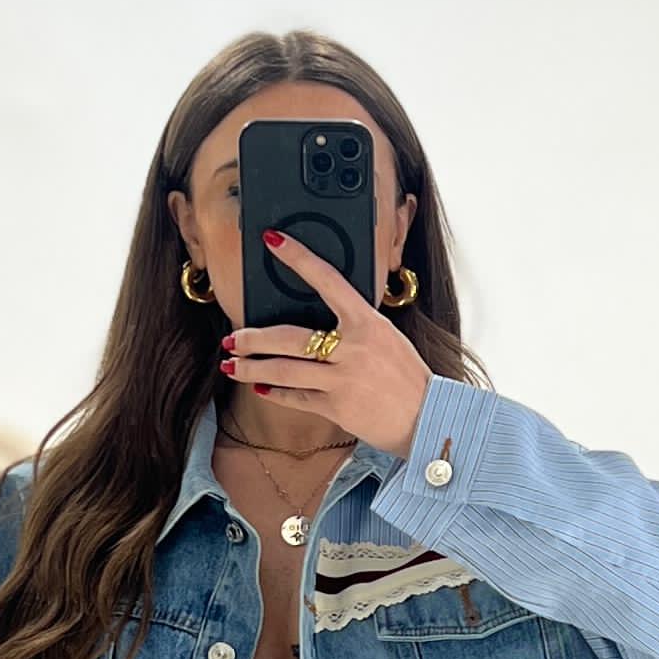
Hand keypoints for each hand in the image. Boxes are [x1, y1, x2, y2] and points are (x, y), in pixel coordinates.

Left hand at [221, 232, 431, 458]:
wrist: (427, 418)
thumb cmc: (406, 376)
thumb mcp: (386, 338)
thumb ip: (355, 326)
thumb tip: (318, 319)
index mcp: (368, 321)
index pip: (328, 279)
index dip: (298, 258)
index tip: (273, 241)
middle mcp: (353, 348)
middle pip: (289, 337)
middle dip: (253, 339)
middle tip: (232, 337)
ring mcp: (343, 379)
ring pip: (284, 370)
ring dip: (251, 368)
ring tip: (231, 365)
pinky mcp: (337, 407)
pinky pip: (296, 397)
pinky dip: (275, 393)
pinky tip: (259, 388)